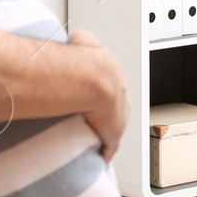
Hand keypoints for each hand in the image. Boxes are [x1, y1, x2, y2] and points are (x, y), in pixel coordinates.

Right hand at [69, 30, 127, 162]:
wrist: (90, 79)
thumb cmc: (82, 59)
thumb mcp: (83, 40)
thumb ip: (82, 41)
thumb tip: (75, 40)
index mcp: (114, 74)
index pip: (112, 85)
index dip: (101, 92)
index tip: (91, 96)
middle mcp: (121, 94)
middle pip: (116, 107)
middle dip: (106, 112)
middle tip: (89, 117)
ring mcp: (119, 115)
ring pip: (113, 126)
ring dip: (104, 130)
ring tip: (89, 135)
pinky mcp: (113, 134)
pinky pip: (109, 146)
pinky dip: (104, 151)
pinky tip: (98, 156)